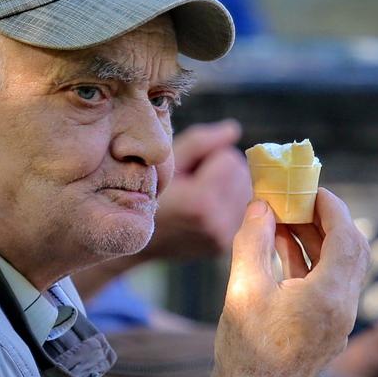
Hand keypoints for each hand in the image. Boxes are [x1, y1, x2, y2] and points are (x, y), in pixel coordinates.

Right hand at [145, 120, 250, 260]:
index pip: (231, 158)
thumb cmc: (142, 193)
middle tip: (191, 185)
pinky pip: (243, 209)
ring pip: (247, 191)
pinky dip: (230, 203)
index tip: (186, 172)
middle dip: (222, 171)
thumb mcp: (164, 161)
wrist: (131, 236)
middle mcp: (218, 226)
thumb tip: (233, 130)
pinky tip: (205, 210)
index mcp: (201, 204)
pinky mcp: (227, 246)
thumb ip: (199, 142)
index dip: (208, 158)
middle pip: (243, 175)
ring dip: (228, 188)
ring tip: (198, 197)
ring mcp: (224, 240)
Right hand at [210, 190, 370, 376]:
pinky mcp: (325, 332)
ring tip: (285, 218)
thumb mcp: (242, 289)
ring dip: (318, 240)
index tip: (309, 186)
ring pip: (340, 268)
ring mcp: (337, 322)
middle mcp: (344, 308)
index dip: (330, 205)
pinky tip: (284, 249)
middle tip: (299, 198)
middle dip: (327, 219)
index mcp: (330, 295)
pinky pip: (328, 286)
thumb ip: (253, 242)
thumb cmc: (246, 350)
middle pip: (351, 249)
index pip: (346, 234)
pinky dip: (311, 262)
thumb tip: (260, 207)